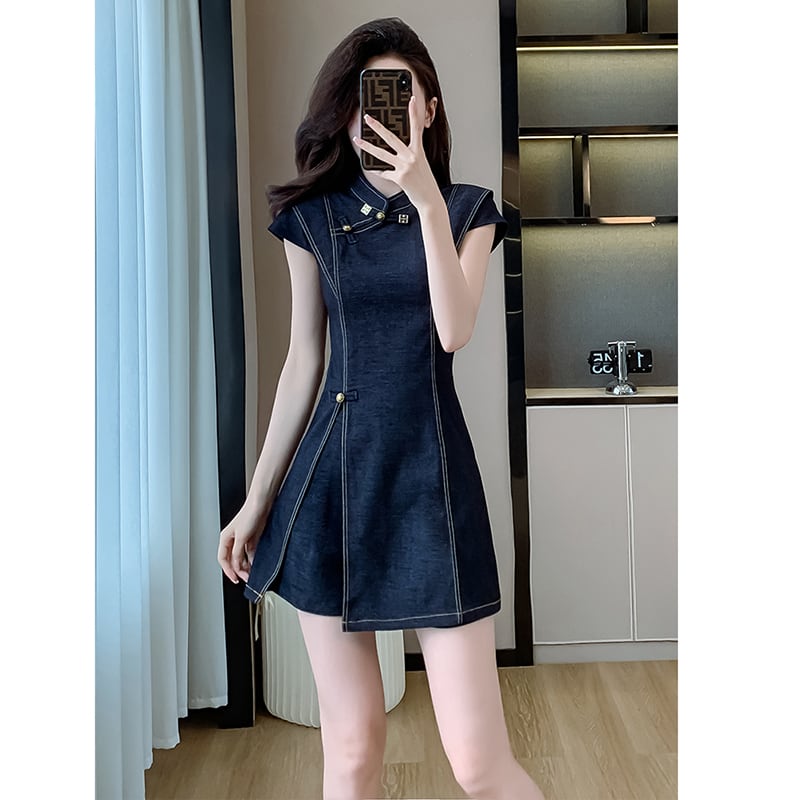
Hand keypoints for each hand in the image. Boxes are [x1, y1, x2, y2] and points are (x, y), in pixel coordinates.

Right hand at [217, 501, 269, 583]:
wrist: (262, 504)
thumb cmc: (249, 514)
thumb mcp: (241, 538)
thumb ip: (238, 553)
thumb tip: (237, 565)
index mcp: (225, 539)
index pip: (223, 559)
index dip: (228, 570)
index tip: (235, 578)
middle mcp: (233, 540)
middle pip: (233, 559)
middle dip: (238, 570)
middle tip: (245, 578)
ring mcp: (243, 539)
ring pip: (242, 557)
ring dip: (246, 566)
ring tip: (251, 574)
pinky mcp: (252, 538)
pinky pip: (250, 553)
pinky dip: (252, 560)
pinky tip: (256, 564)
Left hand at [353, 96, 440, 211]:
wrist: (430, 199)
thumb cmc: (425, 181)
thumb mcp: (421, 163)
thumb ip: (411, 153)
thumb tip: (395, 147)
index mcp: (419, 151)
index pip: (416, 128)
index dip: (414, 113)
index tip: (411, 99)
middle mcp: (412, 156)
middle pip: (391, 138)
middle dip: (377, 126)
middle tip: (367, 117)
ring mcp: (405, 167)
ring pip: (382, 154)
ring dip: (367, 146)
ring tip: (358, 140)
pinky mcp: (399, 178)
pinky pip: (383, 172)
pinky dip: (377, 170)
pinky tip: (368, 166)